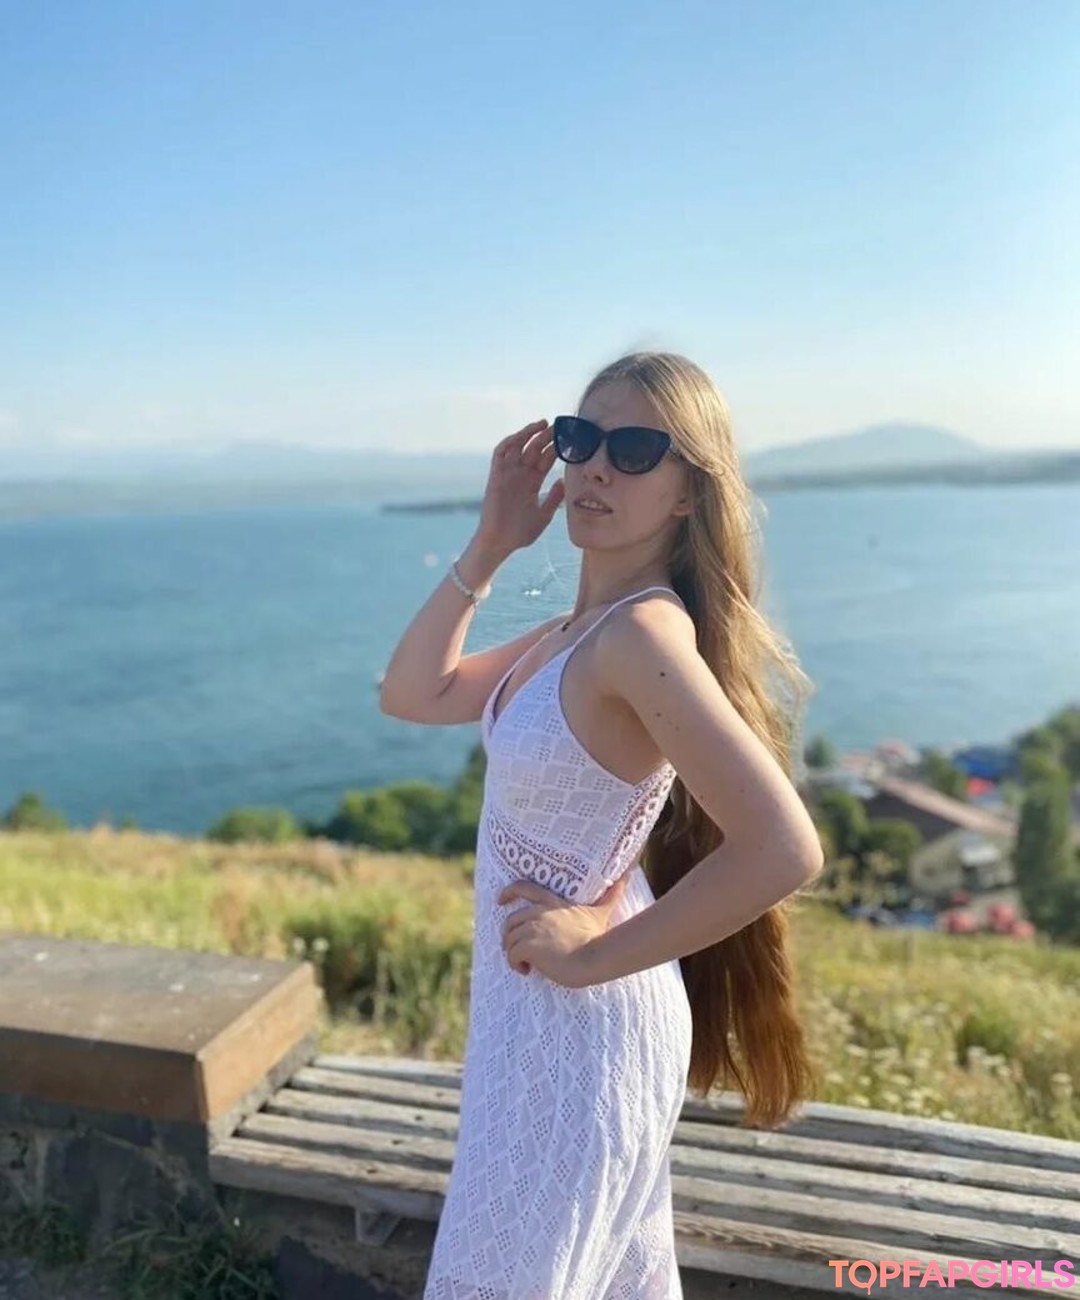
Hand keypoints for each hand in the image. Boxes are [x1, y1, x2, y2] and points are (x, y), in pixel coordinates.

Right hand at [476, 419, 565, 556]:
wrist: (500, 542)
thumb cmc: (520, 533)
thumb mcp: (544, 514)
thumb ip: (554, 498)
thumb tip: (563, 480)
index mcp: (532, 483)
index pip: (545, 459)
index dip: (555, 447)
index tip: (569, 437)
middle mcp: (520, 475)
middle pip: (534, 449)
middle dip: (546, 437)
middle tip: (560, 425)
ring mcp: (508, 474)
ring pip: (518, 446)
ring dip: (529, 434)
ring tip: (543, 424)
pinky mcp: (496, 476)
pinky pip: (500, 454)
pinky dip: (510, 442)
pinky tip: (522, 435)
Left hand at [497, 873, 629, 987]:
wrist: (594, 958)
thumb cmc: (597, 937)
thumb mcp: (601, 912)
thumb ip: (611, 894)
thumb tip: (629, 874)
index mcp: (551, 903)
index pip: (523, 887)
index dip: (508, 892)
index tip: (500, 901)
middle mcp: (538, 913)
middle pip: (510, 921)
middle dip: (510, 936)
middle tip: (519, 950)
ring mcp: (532, 929)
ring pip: (508, 940)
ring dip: (513, 953)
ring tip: (525, 964)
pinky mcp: (528, 946)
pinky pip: (511, 955)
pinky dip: (515, 965)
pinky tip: (527, 971)